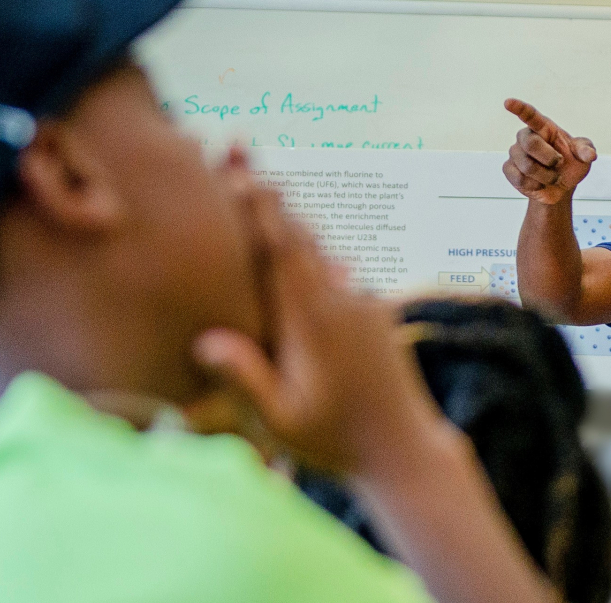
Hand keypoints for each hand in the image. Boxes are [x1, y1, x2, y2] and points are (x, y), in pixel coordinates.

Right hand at [192, 152, 444, 477]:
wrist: (405, 452)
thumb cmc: (335, 443)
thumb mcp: (283, 422)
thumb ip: (247, 380)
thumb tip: (205, 342)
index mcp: (311, 320)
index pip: (278, 248)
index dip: (255, 205)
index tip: (233, 168)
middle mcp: (338, 300)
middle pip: (296, 231)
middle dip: (263, 189)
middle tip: (233, 143)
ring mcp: (359, 303)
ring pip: (317, 246)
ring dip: (286, 214)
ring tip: (255, 179)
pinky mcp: (372, 313)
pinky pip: (335, 268)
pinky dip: (310, 246)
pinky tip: (296, 236)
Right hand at [503, 98, 596, 205]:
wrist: (561, 188)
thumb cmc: (571, 166)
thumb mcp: (583, 157)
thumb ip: (586, 151)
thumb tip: (590, 155)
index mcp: (543, 128)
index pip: (530, 115)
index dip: (519, 108)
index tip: (507, 102)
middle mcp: (526, 137)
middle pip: (530, 144)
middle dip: (549, 158)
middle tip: (559, 164)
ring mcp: (515, 153)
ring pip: (526, 166)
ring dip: (545, 176)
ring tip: (552, 177)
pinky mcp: (509, 169)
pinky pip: (519, 178)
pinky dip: (534, 185)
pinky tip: (539, 184)